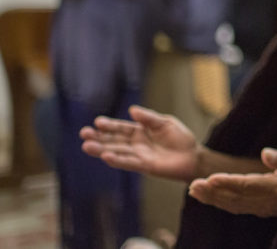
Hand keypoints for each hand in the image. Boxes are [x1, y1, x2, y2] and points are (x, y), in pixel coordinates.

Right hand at [80, 105, 199, 181]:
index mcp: (139, 131)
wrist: (192, 156)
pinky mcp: (144, 166)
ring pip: (117, 152)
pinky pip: (128, 162)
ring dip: (102, 150)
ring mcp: (138, 155)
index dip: (109, 125)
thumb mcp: (165, 122)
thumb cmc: (180, 138)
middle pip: (114, 140)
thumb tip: (132, 110)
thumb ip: (149, 118)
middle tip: (83, 134)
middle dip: (99, 137)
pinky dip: (117, 160)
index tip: (97, 122)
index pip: (121, 127)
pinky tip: (105, 156)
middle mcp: (135, 144)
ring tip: (87, 146)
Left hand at [188, 148, 276, 217]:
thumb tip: (265, 153)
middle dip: (213, 192)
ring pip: (232, 205)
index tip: (210, 178)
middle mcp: (266, 201)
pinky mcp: (258, 211)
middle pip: (235, 198)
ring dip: (212, 199)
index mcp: (276, 188)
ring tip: (194, 190)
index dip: (228, 182)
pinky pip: (236, 208)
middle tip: (194, 185)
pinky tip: (208, 196)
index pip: (247, 185)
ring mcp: (261, 208)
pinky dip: (220, 203)